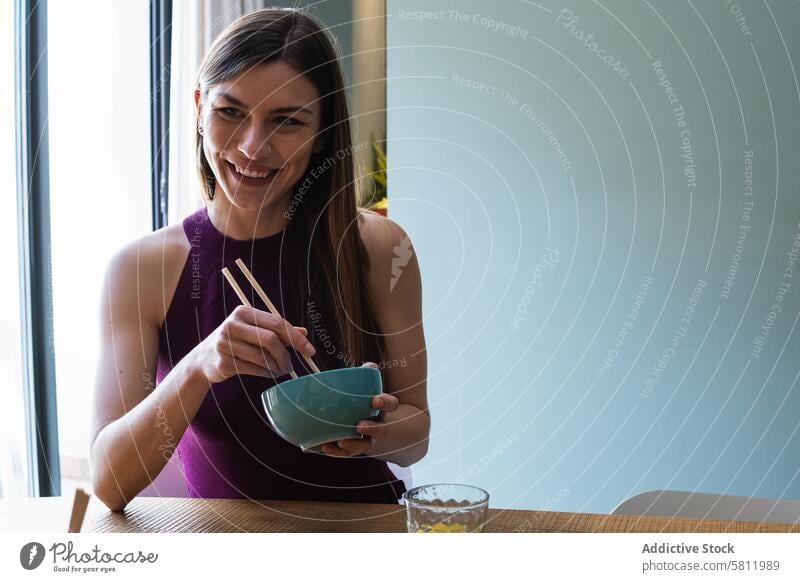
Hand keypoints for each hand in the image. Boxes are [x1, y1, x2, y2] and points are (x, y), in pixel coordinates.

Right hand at [190, 304, 314, 383]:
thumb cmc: (235, 342)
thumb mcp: (254, 331)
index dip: (296, 338)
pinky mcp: (223, 361)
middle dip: (286, 355)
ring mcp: (226, 343)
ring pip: (262, 357)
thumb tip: (304, 332)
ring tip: (280, 370)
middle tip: (291, 366)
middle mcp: (233, 324)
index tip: (310, 351)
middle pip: (270, 339)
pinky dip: (266, 373)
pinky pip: (254, 369)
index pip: (277, 322)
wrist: (203, 360)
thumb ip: (278, 331)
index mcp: (244, 312)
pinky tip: (269, 373)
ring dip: (276, 367)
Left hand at [321, 364, 398, 456]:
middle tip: (359, 425)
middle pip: (381, 430)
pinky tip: (325, 447)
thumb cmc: (367, 400)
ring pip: (365, 446)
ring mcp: (369, 439)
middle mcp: (379, 426)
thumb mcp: (370, 388)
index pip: (391, 405)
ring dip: (353, 445)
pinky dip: (337, 452)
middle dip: (372, 429)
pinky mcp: (356, 448)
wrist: (374, 422)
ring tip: (341, 441)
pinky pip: (348, 453)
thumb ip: (368, 376)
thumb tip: (368, 366)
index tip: (375, 401)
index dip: (385, 403)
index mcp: (384, 409)